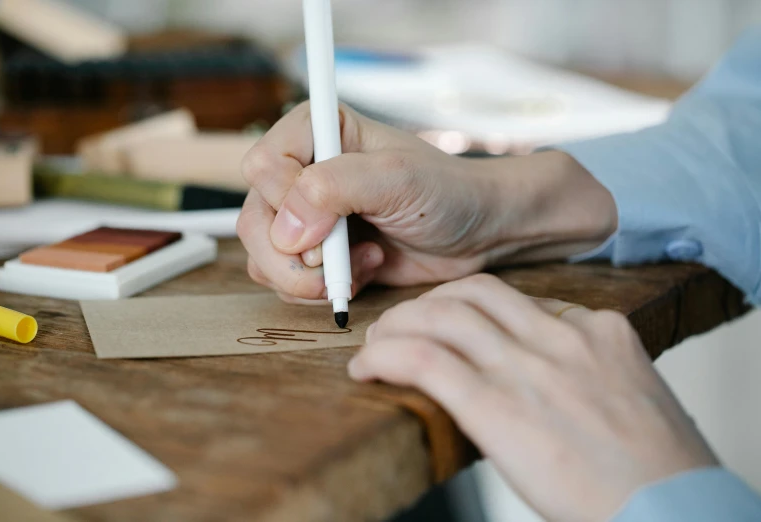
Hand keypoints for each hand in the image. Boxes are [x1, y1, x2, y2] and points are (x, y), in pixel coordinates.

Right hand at [237, 103, 616, 302]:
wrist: (476, 232)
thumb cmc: (446, 192)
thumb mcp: (396, 178)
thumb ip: (335, 188)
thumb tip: (286, 230)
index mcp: (316, 132)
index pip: (262, 166)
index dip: (286, 202)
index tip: (329, 225)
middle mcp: (303, 172)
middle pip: (255, 219)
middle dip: (293, 255)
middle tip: (336, 261)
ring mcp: (307, 216)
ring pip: (264, 257)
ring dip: (310, 276)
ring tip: (363, 262)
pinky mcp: (318, 253)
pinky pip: (287, 281)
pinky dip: (322, 289)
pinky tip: (366, 270)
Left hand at [349, 274, 718, 521]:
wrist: (674, 511)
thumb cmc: (655, 469)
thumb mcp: (630, 396)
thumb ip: (585, 369)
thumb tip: (538, 375)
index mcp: (598, 330)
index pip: (516, 297)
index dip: (469, 307)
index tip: (448, 325)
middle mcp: (561, 337)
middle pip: (472, 292)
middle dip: (429, 303)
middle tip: (405, 326)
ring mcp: (528, 366)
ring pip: (441, 315)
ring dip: (398, 325)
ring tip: (378, 344)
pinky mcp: (496, 404)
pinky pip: (424, 359)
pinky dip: (386, 356)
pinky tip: (367, 369)